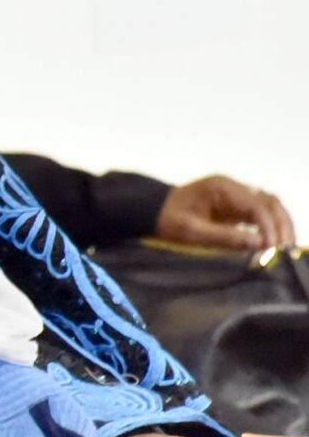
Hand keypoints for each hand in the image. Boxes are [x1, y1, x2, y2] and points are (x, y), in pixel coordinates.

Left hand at [154, 175, 297, 252]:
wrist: (150, 210)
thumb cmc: (167, 220)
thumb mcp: (191, 232)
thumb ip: (224, 237)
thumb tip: (259, 244)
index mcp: (221, 187)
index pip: (256, 205)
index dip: (269, 227)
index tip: (272, 248)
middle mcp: (232, 187)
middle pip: (270, 202)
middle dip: (281, 225)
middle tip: (285, 249)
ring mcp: (235, 194)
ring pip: (270, 206)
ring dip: (281, 225)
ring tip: (284, 248)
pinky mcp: (235, 205)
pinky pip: (261, 213)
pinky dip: (271, 226)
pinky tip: (274, 243)